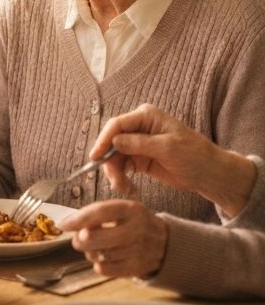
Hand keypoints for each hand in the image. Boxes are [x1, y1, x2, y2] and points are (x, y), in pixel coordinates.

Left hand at [60, 199, 167, 278]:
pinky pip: (105, 269)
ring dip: (89, 252)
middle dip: (80, 239)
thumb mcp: (120, 210)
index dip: (78, 219)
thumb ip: (95, 214)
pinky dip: (98, 264)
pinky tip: (104, 257)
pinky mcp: (136, 268)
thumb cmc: (133, 223)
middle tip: (79, 239)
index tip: (63, 224)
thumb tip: (66, 224)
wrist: (164, 243)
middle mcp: (137, 229)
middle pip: (96, 237)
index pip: (100, 212)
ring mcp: (138, 250)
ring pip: (98, 254)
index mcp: (132, 209)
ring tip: (95, 247)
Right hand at [91, 103, 255, 216]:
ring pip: (114, 157)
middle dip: (110, 162)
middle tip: (115, 181)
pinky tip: (129, 188)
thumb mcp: (168, 148)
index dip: (104, 140)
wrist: (209, 174)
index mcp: (146, 116)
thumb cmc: (195, 156)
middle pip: (112, 142)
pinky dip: (121, 178)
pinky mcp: (138, 159)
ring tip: (124, 188)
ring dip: (115, 173)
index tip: (95, 157)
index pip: (117, 125)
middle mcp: (138, 127)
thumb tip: (114, 141)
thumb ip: (139, 143)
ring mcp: (137, 144)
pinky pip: (121, 167)